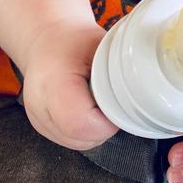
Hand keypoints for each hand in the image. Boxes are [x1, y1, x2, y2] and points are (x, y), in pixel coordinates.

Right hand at [22, 21, 118, 149]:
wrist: (47, 38)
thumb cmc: (76, 40)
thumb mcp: (104, 48)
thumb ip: (120, 75)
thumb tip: (145, 95)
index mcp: (53, 82)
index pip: (81, 124)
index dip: (106, 122)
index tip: (118, 105)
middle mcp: (39, 104)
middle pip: (80, 138)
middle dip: (104, 126)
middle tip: (111, 100)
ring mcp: (37, 118)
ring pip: (77, 143)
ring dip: (95, 130)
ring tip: (98, 101)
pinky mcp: (40, 125)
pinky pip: (69, 139)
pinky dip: (84, 130)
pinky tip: (88, 108)